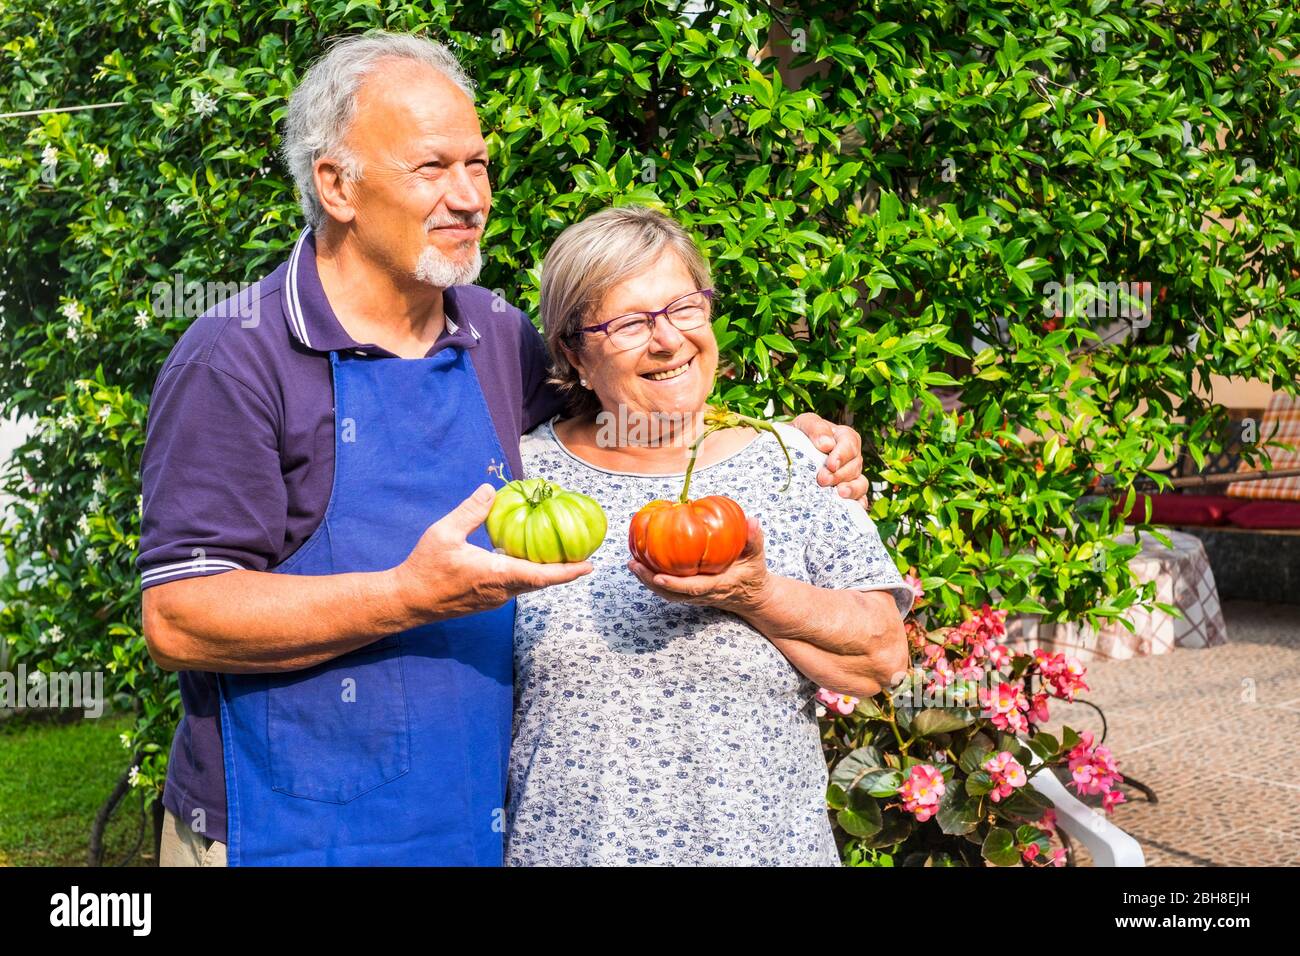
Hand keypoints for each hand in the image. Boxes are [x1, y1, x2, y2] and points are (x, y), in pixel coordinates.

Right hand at [393, 483, 591, 621]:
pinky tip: (527, 556)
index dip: (566, 572)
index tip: (588, 566)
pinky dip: (528, 573)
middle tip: (584, 555)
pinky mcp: (487, 600)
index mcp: (495, 575)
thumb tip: (490, 490)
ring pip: (528, 584)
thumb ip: (470, 511)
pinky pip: (515, 586)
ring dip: (546, 571)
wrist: (407, 601)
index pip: (540, 576)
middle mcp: (500, 591)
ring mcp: (494, 599)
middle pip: (540, 581)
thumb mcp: (444, 533)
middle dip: (564, 570)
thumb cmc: (424, 568)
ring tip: (562, 553)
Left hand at [627, 516, 772, 615]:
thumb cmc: (753, 574)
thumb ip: (754, 539)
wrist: (751, 597)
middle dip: (651, 581)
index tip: (659, 576)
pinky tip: (641, 563)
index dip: (676, 584)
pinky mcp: (689, 593)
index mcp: (718, 586)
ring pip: (666, 593)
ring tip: (632, 563)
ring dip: (647, 580)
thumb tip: (752, 520)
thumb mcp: (757, 557)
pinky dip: (652, 578)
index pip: (694, 588)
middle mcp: (703, 594)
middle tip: (634, 564)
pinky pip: (667, 588)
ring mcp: (694, 596)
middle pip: (672, 593)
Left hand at [791, 412, 867, 500]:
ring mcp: (850, 475)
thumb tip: (827, 445)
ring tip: (840, 494)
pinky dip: (858, 504)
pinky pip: (859, 499)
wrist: (788, 453)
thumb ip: (815, 428)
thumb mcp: (804, 424)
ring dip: (852, 489)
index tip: (830, 464)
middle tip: (823, 480)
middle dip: (840, 474)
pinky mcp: (846, 492)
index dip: (842, 454)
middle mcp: (851, 457)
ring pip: (860, 483)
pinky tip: (853, 508)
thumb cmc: (798, 435)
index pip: (850, 443)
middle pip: (854, 465)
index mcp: (843, 437)